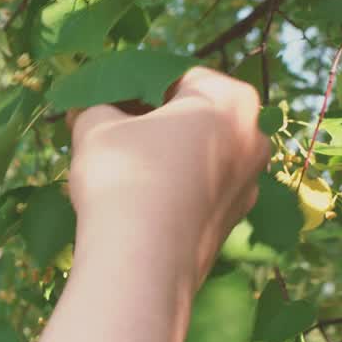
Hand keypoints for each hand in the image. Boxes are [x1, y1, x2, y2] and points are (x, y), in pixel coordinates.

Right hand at [67, 67, 269, 281]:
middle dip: (151, 121)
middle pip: (192, 116)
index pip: (175, 76)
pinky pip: (198, 191)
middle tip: (108, 131)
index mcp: (231, 100)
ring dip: (162, 156)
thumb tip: (87, 110)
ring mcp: (249, 185)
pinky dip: (172, 189)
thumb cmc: (124, 177)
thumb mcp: (95, 125)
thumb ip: (94, 106)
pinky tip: (135, 202)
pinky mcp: (233, 223)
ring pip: (197, 156)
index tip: (102, 101)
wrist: (141, 265)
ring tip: (117, 169)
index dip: (132, 85)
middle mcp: (254, 138)